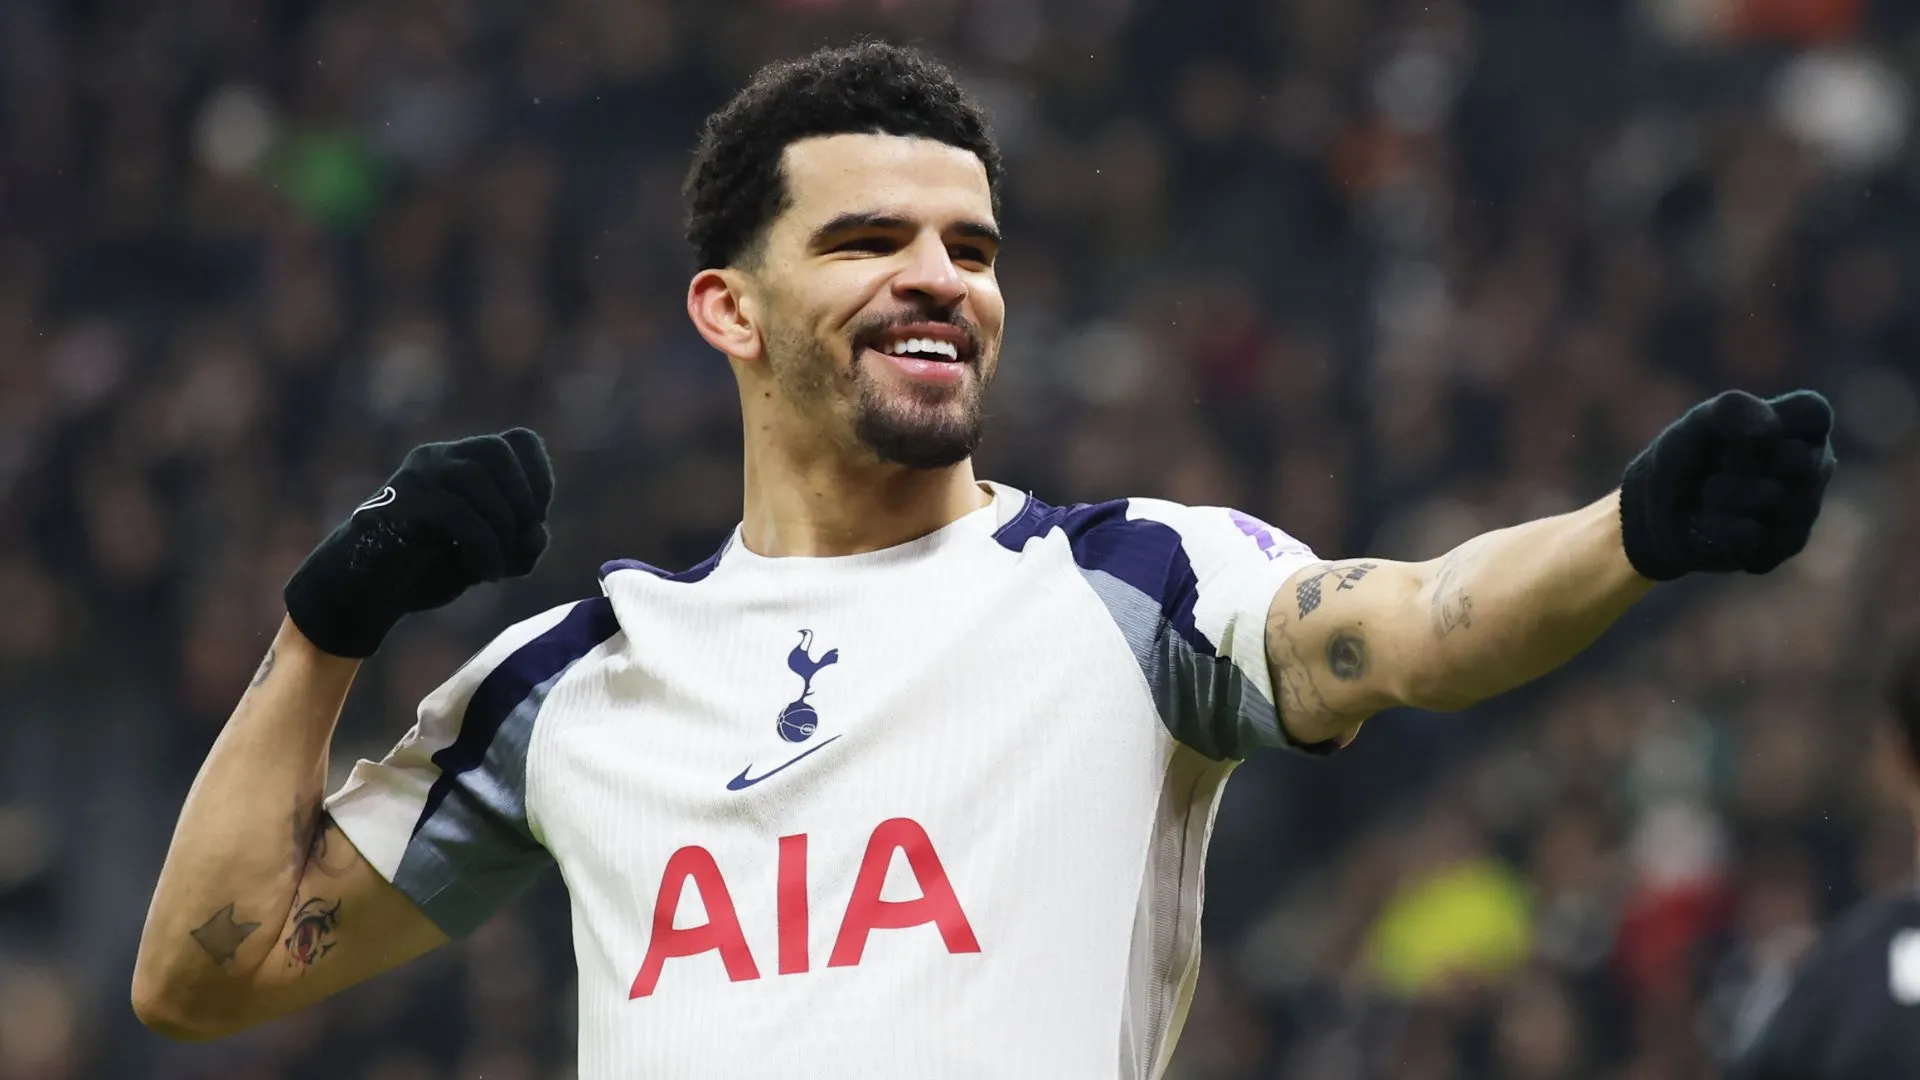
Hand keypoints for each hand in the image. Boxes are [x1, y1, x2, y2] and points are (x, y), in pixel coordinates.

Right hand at [284, 429, 553, 657]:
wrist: (367, 592)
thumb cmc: (428, 570)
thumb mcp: (489, 559)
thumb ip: (520, 547)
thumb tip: (536, 535)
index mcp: (463, 461)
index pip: (519, 441)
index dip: (540, 478)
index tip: (534, 522)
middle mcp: (438, 458)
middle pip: (498, 450)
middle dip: (523, 500)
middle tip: (520, 544)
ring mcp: (415, 476)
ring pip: (475, 478)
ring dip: (503, 528)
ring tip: (499, 567)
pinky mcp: (398, 503)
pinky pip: (456, 512)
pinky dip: (484, 546)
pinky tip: (485, 574)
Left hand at [1619, 390, 1835, 580]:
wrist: (1659, 511)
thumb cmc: (1688, 456)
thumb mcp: (1699, 423)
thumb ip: (1731, 410)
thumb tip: (1769, 427)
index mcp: (1803, 426)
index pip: (1815, 412)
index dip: (1775, 420)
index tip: (1742, 430)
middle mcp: (1815, 465)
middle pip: (1797, 458)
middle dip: (1741, 460)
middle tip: (1720, 464)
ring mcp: (1806, 507)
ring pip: (1772, 496)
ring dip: (1723, 494)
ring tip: (1712, 493)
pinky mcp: (1788, 544)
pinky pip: (1753, 533)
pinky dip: (1720, 525)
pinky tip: (1716, 523)